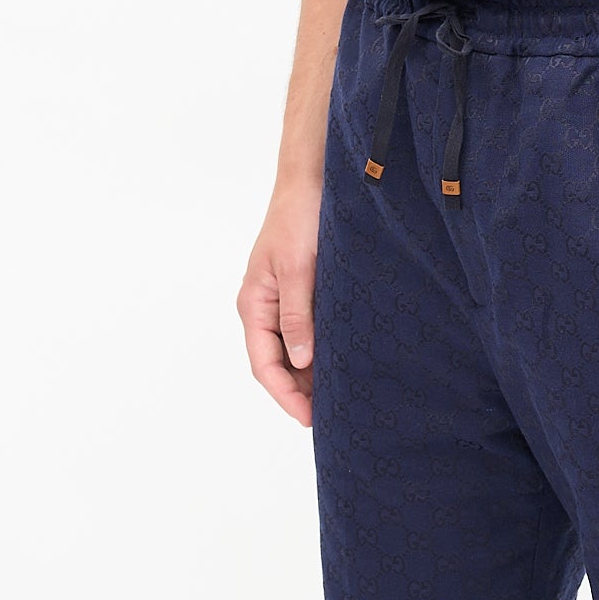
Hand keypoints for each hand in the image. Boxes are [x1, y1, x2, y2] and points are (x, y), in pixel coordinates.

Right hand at [238, 188, 320, 424]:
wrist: (312, 181)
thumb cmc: (299, 218)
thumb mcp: (298, 268)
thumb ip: (297, 315)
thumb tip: (301, 361)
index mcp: (255, 305)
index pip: (264, 365)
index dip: (285, 395)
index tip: (310, 418)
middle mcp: (265, 308)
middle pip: (278, 364)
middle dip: (300, 392)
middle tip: (333, 416)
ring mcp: (283, 301)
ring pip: (294, 351)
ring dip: (312, 375)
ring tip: (342, 397)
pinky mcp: (304, 293)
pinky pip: (308, 332)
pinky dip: (322, 351)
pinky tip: (343, 362)